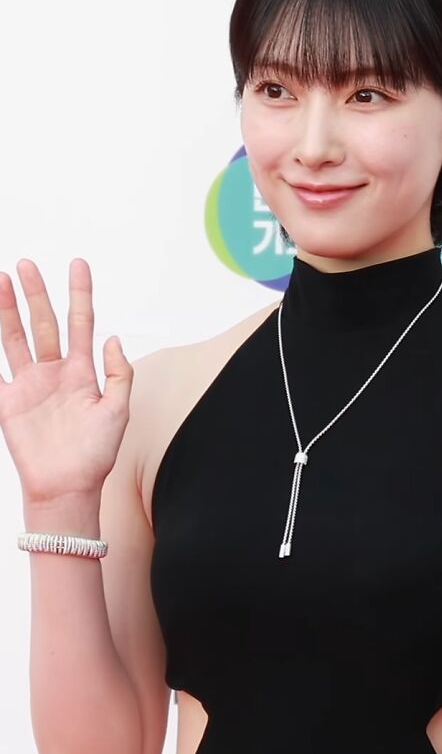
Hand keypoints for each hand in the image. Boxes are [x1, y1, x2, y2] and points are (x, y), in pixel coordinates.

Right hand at [0, 258, 133, 504]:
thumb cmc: (96, 454)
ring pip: (15, 338)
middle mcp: (54, 373)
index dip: (80, 294)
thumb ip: (119, 373)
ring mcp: (28, 385)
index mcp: (82, 372)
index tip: (78, 264)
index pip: (80, 323)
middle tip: (25, 265)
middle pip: (43, 323)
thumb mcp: (118, 412)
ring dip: (5, 311)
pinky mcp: (7, 402)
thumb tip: (114, 337)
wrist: (67, 488)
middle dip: (35, 294)